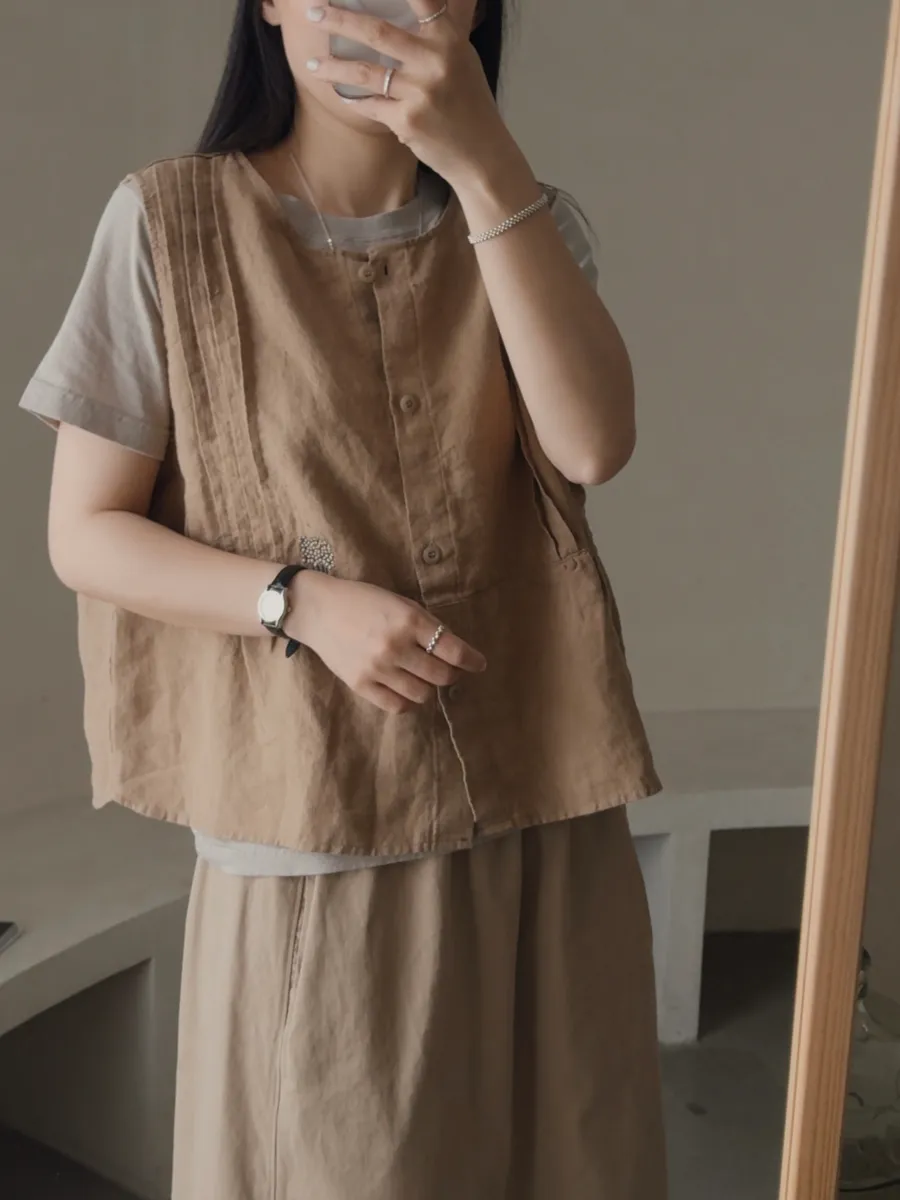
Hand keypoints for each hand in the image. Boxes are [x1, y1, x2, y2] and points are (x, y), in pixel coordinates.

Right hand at [286, 570, 486, 714]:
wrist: (318, 610)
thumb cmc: (363, 601)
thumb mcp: (400, 603)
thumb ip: (425, 625)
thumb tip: (454, 651)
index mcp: (409, 620)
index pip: (453, 650)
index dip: (472, 660)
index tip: (478, 664)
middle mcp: (396, 646)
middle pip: (442, 675)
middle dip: (452, 674)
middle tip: (449, 670)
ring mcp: (377, 669)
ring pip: (422, 694)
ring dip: (429, 687)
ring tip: (424, 678)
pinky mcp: (361, 685)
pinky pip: (397, 706)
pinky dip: (409, 701)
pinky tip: (407, 690)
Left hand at [304, 1, 514, 186]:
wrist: (481, 155)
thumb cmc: (469, 104)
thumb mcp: (462, 60)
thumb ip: (440, 31)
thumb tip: (422, 4)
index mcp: (449, 39)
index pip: (422, 0)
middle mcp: (435, 61)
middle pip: (376, 31)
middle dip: (339, 19)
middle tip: (312, 12)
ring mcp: (420, 92)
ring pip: (364, 71)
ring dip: (332, 66)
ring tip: (311, 64)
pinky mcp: (407, 120)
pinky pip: (370, 105)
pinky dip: (354, 101)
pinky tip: (343, 96)